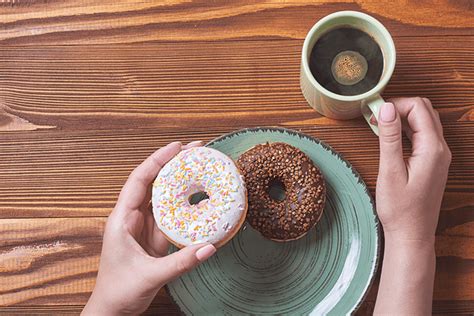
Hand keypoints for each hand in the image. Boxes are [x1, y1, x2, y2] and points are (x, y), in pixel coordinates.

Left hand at [82, 141, 215, 315]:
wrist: (113, 310)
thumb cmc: (119, 292)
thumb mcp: (150, 276)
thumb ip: (181, 262)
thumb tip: (209, 247)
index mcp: (122, 219)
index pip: (139, 180)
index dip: (157, 161)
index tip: (177, 147)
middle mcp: (132, 217)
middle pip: (153, 182)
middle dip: (172, 164)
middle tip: (195, 151)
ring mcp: (144, 226)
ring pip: (163, 196)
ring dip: (179, 180)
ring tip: (199, 166)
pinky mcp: (154, 236)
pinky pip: (171, 214)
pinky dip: (184, 203)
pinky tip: (198, 196)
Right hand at [374, 97, 450, 314]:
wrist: (412, 235)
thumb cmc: (401, 209)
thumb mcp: (390, 171)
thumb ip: (389, 138)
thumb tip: (386, 109)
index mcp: (433, 149)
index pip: (418, 108)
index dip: (395, 105)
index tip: (374, 112)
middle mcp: (440, 150)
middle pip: (424, 111)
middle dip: (399, 107)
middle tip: (375, 116)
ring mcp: (438, 156)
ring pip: (425, 121)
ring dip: (402, 117)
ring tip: (379, 124)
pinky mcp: (432, 163)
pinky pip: (423, 135)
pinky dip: (406, 129)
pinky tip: (389, 136)